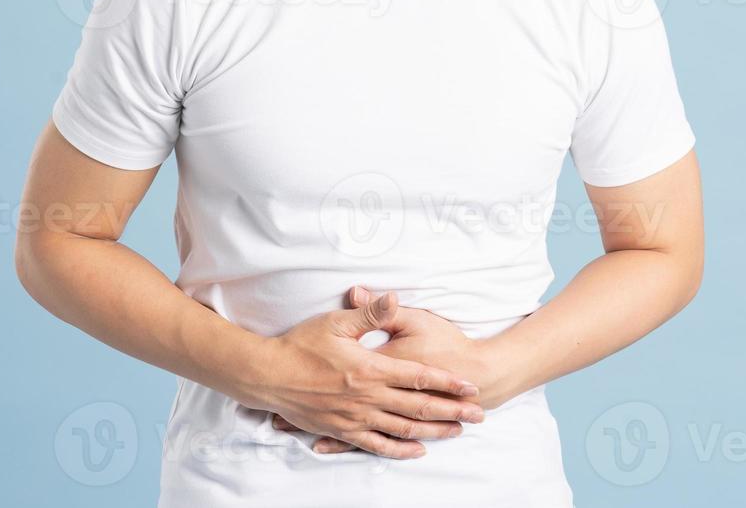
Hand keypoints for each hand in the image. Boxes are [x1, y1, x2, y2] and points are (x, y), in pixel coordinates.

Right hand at [247, 290, 486, 458]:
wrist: (267, 376)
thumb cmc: (300, 345)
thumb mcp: (334, 323)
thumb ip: (368, 315)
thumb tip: (392, 297)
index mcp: (370, 369)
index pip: (418, 377)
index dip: (447, 382)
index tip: (470, 386)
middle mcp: (367, 397)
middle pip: (418, 407)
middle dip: (451, 412)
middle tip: (478, 416)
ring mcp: (356, 418)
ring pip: (403, 429)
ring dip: (432, 432)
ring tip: (456, 432)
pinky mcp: (343, 431)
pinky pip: (377, 445)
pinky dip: (399, 449)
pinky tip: (417, 450)